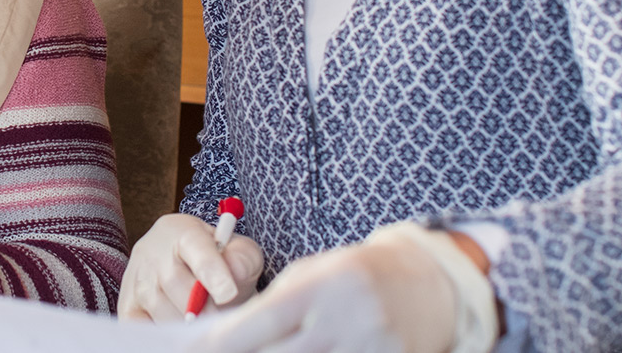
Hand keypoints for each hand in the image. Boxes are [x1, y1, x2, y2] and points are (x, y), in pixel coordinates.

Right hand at [120, 212, 264, 321]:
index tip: (227, 294)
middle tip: (218, 321)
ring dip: (185, 323)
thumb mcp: (237, 252)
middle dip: (201, 307)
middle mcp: (153, 251)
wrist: (185, 268)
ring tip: (202, 325)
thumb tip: (235, 272)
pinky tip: (179, 330)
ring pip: (159, 307)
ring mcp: (136, 279)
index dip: (212, 272)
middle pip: (174, 282)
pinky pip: (142, 327)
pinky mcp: (127, 306)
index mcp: (183, 232)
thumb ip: (243, 258)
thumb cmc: (217, 262)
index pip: (196, 249)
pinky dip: (164, 333)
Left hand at [190, 224, 496, 352]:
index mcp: (320, 289)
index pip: (257, 326)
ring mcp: (366, 350)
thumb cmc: (354, 276)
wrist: (428, 284)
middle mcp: (343, 323)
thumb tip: (223, 339)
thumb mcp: (312, 275)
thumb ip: (272, 307)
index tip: (192, 348)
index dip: (220, 344)